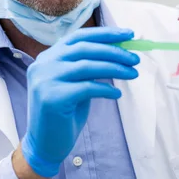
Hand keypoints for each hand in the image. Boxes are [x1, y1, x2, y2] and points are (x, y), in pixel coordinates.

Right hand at [21, 27, 139, 177]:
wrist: (44, 145)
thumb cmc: (64, 113)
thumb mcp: (75, 84)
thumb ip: (89, 66)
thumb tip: (121, 51)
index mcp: (48, 57)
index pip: (79, 37)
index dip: (105, 34)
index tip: (129, 34)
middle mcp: (43, 64)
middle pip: (84, 48)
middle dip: (114, 51)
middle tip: (135, 58)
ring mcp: (45, 80)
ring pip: (87, 66)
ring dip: (115, 68)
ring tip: (133, 73)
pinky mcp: (51, 98)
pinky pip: (87, 88)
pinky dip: (106, 89)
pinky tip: (117, 94)